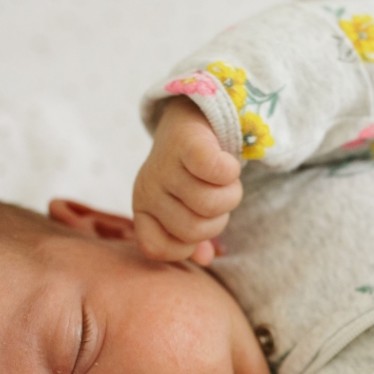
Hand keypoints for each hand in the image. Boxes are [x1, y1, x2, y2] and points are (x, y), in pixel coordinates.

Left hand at [133, 97, 243, 264]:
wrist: (192, 115)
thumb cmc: (190, 172)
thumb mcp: (185, 206)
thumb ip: (193, 237)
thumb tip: (206, 259)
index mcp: (143, 209)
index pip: (160, 248)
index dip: (188, 245)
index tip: (199, 222)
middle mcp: (148, 189)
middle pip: (195, 228)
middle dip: (218, 218)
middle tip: (218, 197)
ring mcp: (164, 165)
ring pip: (210, 204)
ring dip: (231, 194)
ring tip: (225, 180)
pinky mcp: (185, 142)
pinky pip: (214, 170)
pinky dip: (229, 171)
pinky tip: (227, 163)